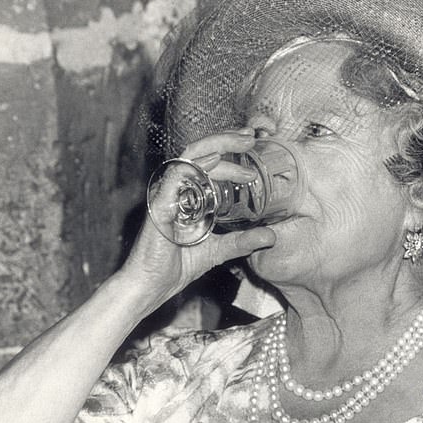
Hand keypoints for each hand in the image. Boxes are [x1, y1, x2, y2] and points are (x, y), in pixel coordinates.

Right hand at [116, 129, 275, 320]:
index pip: (206, 161)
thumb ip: (242, 241)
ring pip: (189, 158)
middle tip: (251, 136)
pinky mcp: (159, 207)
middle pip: (199, 152)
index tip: (252, 143)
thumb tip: (271, 236)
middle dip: (226, 139)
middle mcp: (175, 190)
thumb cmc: (175, 267)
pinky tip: (215, 165)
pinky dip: (195, 169)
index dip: (228, 147)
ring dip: (218, 148)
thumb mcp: (218, 251)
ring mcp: (165, 196)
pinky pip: (175, 179)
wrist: (151, 287)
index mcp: (187, 195)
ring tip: (244, 146)